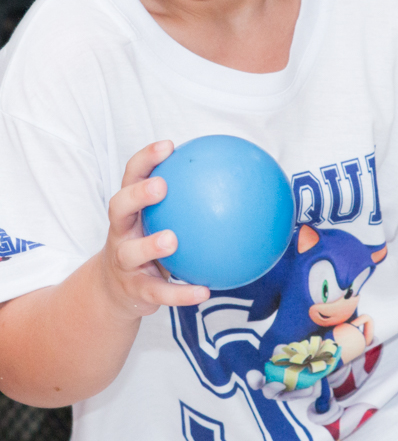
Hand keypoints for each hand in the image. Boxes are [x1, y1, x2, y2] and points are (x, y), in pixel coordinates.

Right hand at [98, 140, 209, 318]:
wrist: (115, 291)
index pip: (132, 176)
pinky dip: (179, 293)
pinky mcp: (134, 291)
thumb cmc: (147, 244)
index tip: (168, 146)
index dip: (146, 159)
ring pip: (130, 252)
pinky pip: (157, 293)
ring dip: (150, 245)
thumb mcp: (160, 219)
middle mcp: (120, 232)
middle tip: (161, 186)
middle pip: (118, 207)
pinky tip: (203, 290)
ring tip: (171, 240)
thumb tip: (239, 178)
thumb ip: (188, 200)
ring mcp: (123, 262)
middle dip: (137, 194)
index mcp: (129, 209)